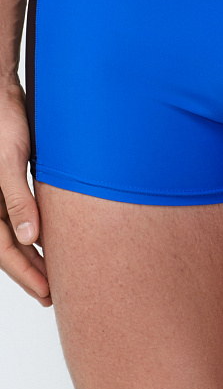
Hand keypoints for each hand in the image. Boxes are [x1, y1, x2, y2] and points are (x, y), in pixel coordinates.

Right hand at [0, 81, 50, 306]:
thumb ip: (18, 198)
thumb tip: (30, 236)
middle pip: (9, 246)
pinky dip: (34, 231)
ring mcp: (0, 193)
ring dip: (32, 254)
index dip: (25, 273)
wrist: (4, 94)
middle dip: (29, 271)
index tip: (47, 292)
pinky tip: (48, 239)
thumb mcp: (11, 161)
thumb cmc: (3, 121)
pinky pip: (21, 214)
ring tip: (52, 275)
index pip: (4, 248)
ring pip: (16, 233)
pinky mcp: (11, 182)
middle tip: (51, 294)